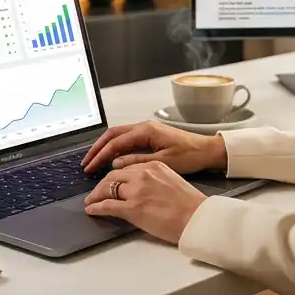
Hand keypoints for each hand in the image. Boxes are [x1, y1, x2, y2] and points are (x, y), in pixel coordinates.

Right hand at [81, 120, 226, 173]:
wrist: (208, 150)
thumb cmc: (190, 156)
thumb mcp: (163, 161)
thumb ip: (137, 162)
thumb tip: (115, 164)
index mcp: (146, 130)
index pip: (115, 142)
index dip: (100, 155)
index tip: (90, 167)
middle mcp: (144, 127)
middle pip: (112, 134)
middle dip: (97, 148)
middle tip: (86, 163)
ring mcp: (147, 130)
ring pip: (118, 136)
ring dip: (105, 147)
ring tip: (94, 161)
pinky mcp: (150, 136)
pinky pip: (127, 139)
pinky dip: (115, 148)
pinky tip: (111, 159)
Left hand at [83, 161, 207, 243]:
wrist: (197, 218)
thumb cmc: (190, 205)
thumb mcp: (171, 181)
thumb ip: (154, 180)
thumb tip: (141, 189)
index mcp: (154, 165)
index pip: (127, 167)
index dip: (115, 177)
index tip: (110, 182)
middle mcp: (143, 174)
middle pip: (113, 176)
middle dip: (102, 185)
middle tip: (96, 192)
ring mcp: (136, 190)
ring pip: (107, 188)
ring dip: (96, 195)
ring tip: (91, 201)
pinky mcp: (133, 208)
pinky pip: (107, 205)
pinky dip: (96, 207)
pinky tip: (91, 209)